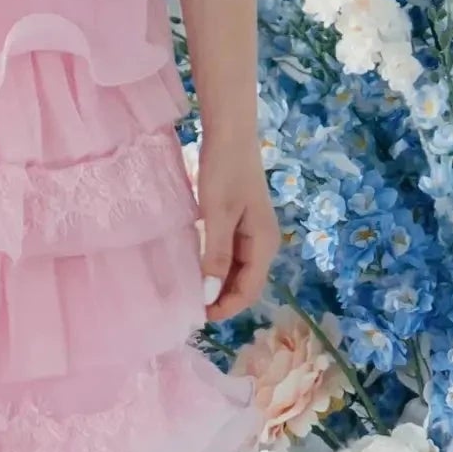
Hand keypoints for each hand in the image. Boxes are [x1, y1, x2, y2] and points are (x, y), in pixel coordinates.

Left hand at [194, 125, 280, 325]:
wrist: (230, 134)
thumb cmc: (224, 171)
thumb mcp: (217, 215)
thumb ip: (216, 254)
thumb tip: (211, 293)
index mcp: (264, 244)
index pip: (250, 291)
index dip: (226, 307)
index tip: (198, 317)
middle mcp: (263, 243)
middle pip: (245, 284)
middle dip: (221, 300)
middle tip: (188, 309)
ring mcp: (252, 234)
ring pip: (236, 271)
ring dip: (216, 285)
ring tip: (188, 294)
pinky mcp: (239, 224)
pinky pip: (229, 255)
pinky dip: (214, 267)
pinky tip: (193, 269)